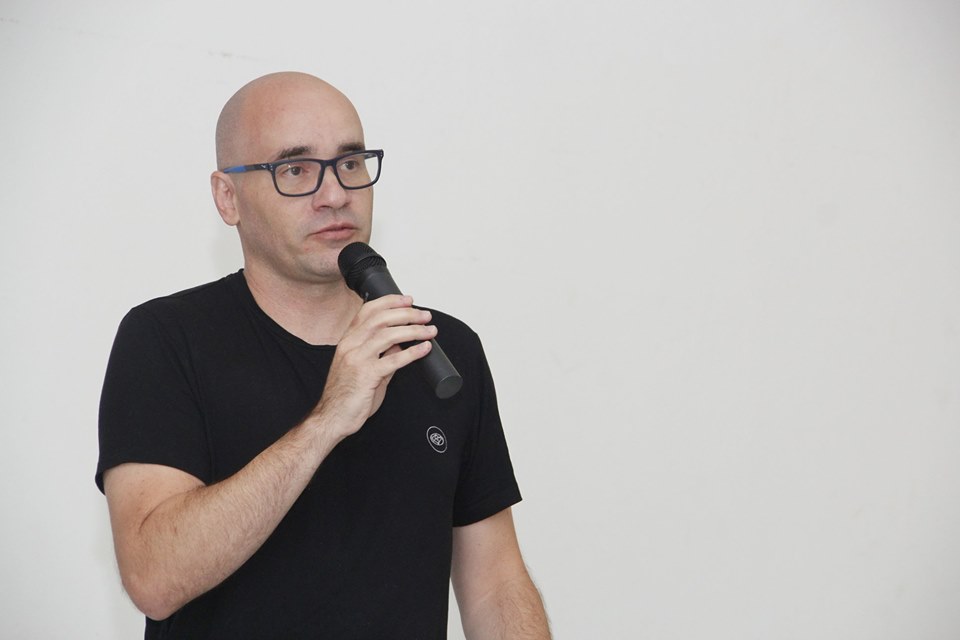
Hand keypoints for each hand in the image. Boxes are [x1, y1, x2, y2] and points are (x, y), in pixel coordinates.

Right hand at [312, 295, 436, 439]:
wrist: (332, 417)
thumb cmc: (346, 395)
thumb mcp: (364, 368)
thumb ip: (382, 355)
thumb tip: (401, 344)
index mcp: (348, 340)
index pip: (368, 310)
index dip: (390, 301)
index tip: (408, 299)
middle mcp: (351, 345)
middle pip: (382, 319)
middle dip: (407, 313)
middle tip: (425, 316)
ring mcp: (357, 359)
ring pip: (389, 335)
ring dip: (414, 330)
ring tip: (430, 331)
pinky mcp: (366, 375)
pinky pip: (393, 360)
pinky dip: (412, 352)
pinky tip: (424, 349)